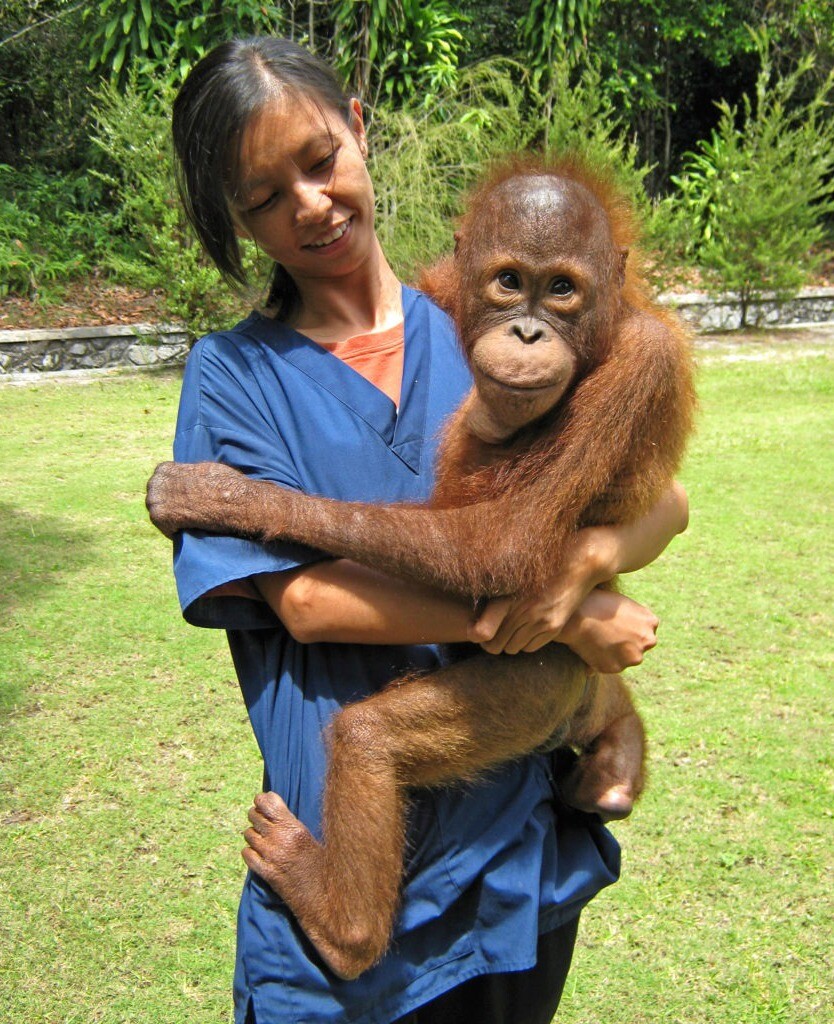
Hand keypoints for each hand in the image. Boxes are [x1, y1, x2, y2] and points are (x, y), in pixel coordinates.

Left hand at [145, 460, 256, 537]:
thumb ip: (188, 474)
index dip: (171, 493)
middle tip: (184, 513)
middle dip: (167, 505)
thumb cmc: (224, 483)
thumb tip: (188, 478)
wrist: (230, 499)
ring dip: (169, 519)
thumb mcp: (204, 469)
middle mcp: (155, 481)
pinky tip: (187, 530)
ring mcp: (154, 499)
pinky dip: (174, 531)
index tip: (182, 500)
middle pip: (155, 497)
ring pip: (157, 513)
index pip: (160, 482)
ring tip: (186, 523)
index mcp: (164, 469)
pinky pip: (163, 527)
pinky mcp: (158, 516)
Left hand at [468, 528, 607, 653]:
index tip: (479, 633)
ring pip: (513, 648)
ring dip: (510, 644)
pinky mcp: (554, 627)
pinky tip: (528, 630)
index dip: (478, 636)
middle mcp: (522, 611)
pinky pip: (531, 647)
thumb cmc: (541, 568)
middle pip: (496, 644)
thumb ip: (495, 599)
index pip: (483, 630)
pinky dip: (526, 644)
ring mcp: (539, 620)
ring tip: (511, 632)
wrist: (577, 566)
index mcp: (508, 597)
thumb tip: (474, 624)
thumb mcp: (514, 579)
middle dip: (493, 643)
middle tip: (493, 636)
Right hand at [560, 589, 658, 673]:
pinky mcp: (615, 668)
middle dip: (626, 644)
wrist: (577, 616)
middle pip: (638, 647)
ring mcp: (632, 657)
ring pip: (625, 659)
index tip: (617, 627)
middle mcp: (647, 641)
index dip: (630, 629)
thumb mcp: (622, 603)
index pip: (645, 631)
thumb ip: (633, 617)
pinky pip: (608, 666)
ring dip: (614, 654)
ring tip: (595, 641)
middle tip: (607, 636)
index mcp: (651, 622)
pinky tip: (589, 648)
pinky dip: (600, 661)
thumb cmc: (596, 602)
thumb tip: (630, 629)